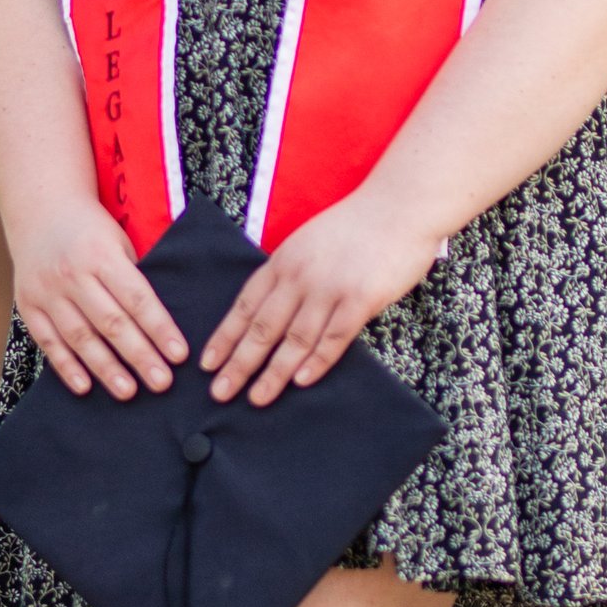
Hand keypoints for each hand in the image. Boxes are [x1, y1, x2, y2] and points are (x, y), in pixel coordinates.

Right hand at [10, 197, 186, 399]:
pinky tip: (85, 387)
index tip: (179, 355)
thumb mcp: (119, 241)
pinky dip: (66, 366)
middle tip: (162, 382)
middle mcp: (72, 274)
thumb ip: (134, 279)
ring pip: (80, 337)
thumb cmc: (92, 231)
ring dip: (105, 368)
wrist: (41, 210)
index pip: (136, 297)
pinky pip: (48, 342)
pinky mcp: (27, 305)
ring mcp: (46, 291)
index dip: (159, 328)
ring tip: (129, 391)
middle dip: (139, 355)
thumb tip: (161, 327)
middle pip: (110, 322)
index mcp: (101, 254)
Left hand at [201, 186, 442, 406]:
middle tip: (219, 393)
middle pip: (262, 328)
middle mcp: (299, 276)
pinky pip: (334, 337)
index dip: (225, 337)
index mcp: (282, 262)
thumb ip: (289, 275)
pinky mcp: (361, 298)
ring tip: (257, 398)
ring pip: (295, 339)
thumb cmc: (355, 227)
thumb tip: (272, 313)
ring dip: (273, 372)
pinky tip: (302, 382)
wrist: (398, 207)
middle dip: (239, 364)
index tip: (208, 364)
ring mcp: (330, 288)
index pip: (245, 306)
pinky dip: (317, 361)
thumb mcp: (307, 244)